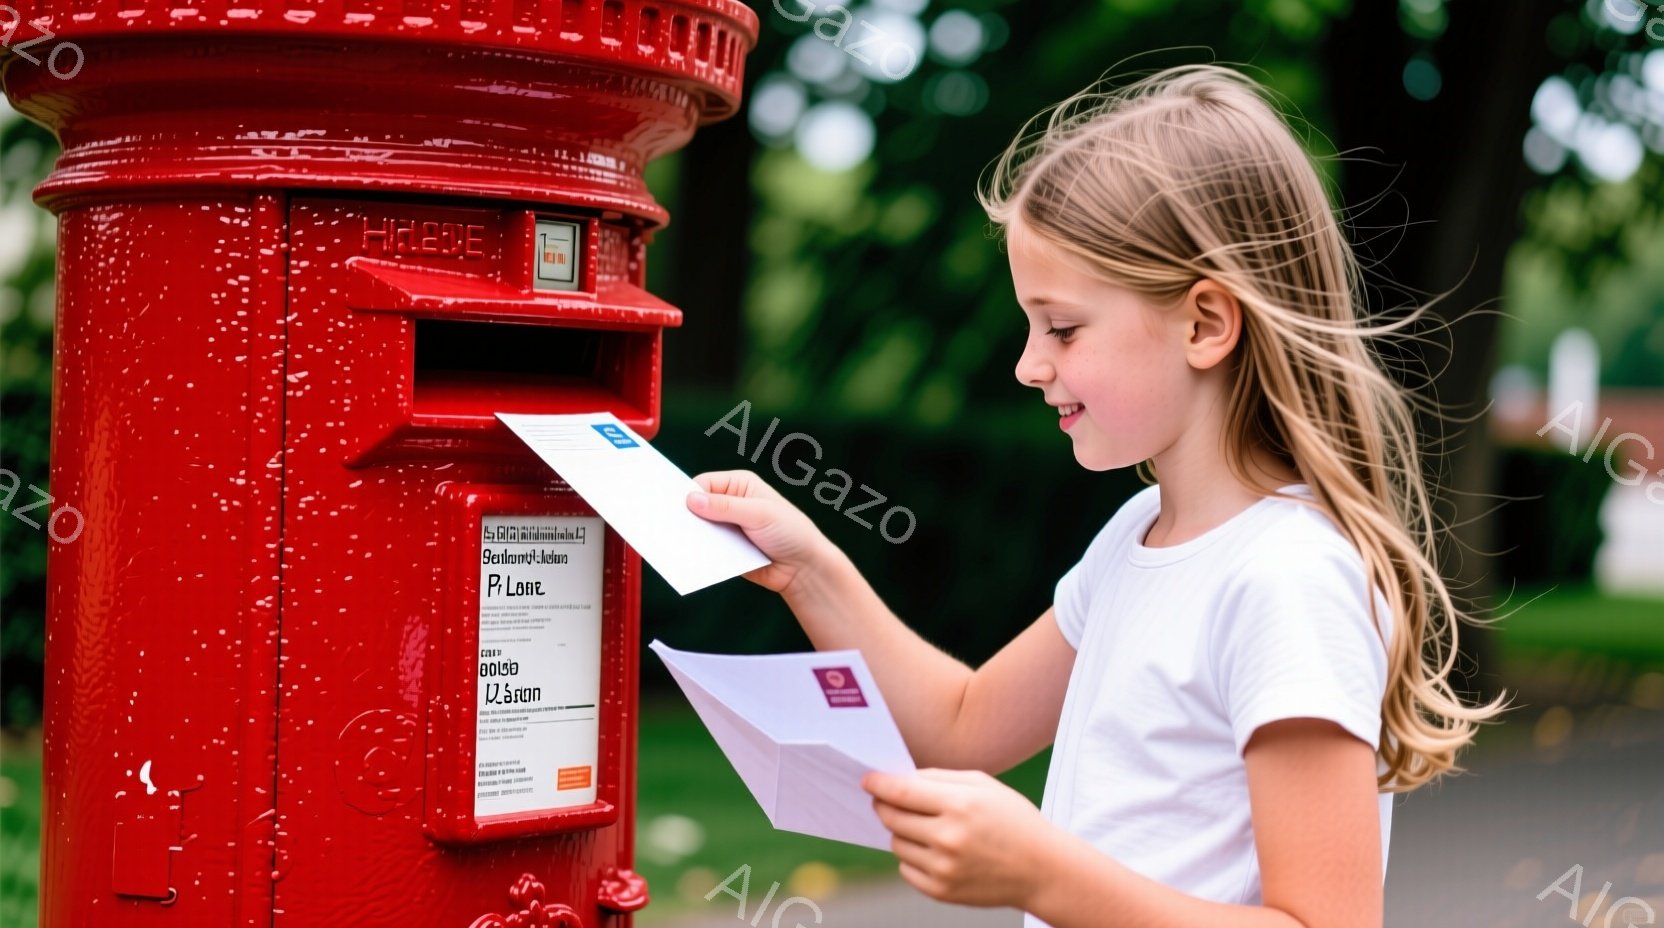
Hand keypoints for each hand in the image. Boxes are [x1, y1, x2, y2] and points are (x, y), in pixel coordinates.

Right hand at [686, 469, 834, 595]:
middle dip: (687, 516)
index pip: (704, 484)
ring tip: (675, 543)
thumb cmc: (790, 532)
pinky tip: (689, 558)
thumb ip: (726, 507)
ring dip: (692, 536)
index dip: (688, 494)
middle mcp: (731, 503)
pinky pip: (705, 549)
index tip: (674, 507)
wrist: (803, 568)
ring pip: (699, 529)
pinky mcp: (726, 549)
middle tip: (670, 526)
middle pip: (698, 506)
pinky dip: (699, 553)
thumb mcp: (760, 514)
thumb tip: (692, 500)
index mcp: (739, 485)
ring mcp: (727, 527)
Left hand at [862, 768, 1059, 909]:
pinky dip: (912, 857)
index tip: (866, 780)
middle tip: (887, 800)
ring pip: (896, 843)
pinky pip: (906, 869)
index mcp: (961, 805)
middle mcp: (949, 838)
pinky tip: (934, 849)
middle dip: (884, 805)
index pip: (901, 792)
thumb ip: (939, 778)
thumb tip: (898, 778)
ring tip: (926, 827)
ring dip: (901, 831)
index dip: (878, 784)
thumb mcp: (983, 785)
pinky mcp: (942, 891)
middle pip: (892, 817)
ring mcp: (944, 868)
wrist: (1043, 869)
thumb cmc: (1013, 820)